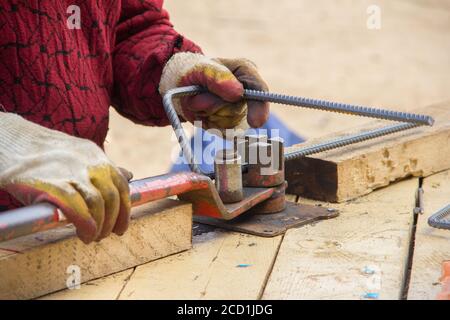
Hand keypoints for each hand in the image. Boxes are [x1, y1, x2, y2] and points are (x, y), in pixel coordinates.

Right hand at [0, 113, 130, 243]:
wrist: (8, 140)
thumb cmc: (42, 152)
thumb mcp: (79, 153)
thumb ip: (103, 167)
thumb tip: (129, 176)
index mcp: (96, 154)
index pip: (121, 185)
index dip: (124, 210)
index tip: (121, 226)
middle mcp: (89, 162)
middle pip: (112, 197)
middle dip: (113, 221)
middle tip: (104, 235)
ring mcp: (71, 172)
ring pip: (97, 204)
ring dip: (99, 226)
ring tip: (91, 237)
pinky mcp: (53, 184)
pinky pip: (77, 208)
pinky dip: (85, 223)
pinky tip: (84, 233)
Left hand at [159, 52, 269, 129]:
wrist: (179, 85)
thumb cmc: (191, 71)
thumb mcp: (201, 68)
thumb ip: (218, 77)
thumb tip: (238, 93)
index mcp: (245, 72)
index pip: (259, 89)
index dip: (260, 107)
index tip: (256, 123)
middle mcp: (245, 92)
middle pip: (237, 110)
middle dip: (213, 106)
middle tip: (196, 96)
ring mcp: (238, 109)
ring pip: (227, 122)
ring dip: (206, 113)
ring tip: (196, 101)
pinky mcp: (228, 123)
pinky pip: (220, 130)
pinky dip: (205, 122)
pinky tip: (200, 112)